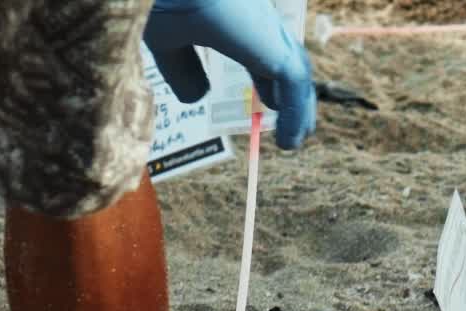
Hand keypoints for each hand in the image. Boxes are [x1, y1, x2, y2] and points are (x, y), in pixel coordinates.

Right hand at [144, 0, 315, 148]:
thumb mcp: (166, 38)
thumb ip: (181, 67)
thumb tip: (198, 98)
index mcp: (234, 15)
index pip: (263, 49)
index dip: (268, 79)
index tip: (270, 103)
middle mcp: (255, 17)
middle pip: (285, 59)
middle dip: (291, 93)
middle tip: (292, 123)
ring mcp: (265, 26)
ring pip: (294, 70)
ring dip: (299, 106)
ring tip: (297, 138)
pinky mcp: (270, 40)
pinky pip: (293, 81)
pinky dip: (296, 113)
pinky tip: (291, 140)